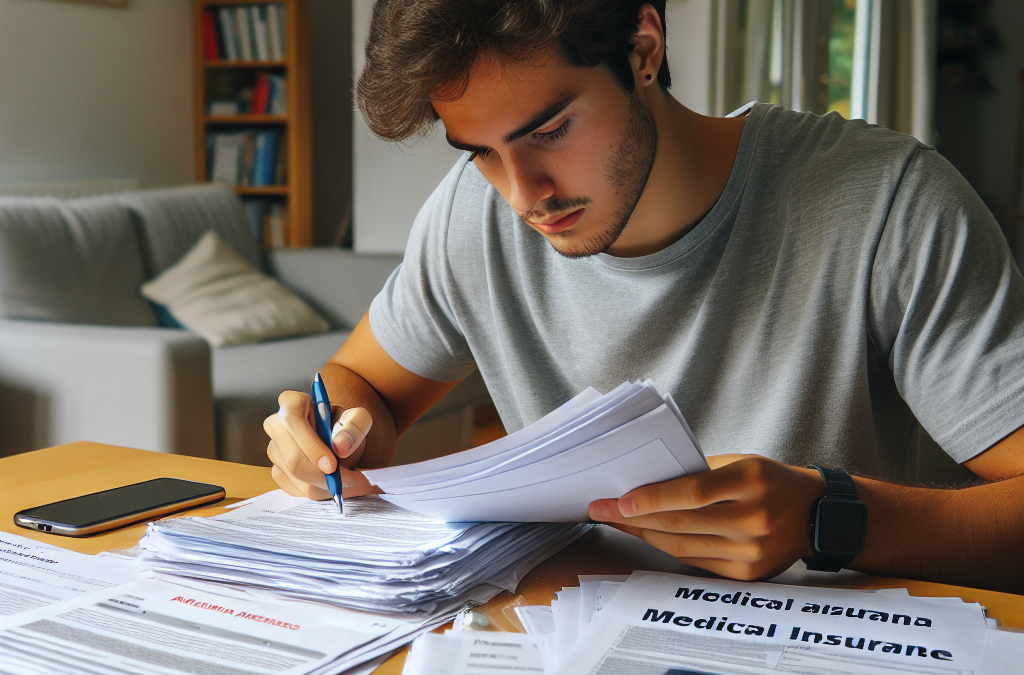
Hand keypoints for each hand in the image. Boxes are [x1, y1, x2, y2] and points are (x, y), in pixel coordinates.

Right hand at [264, 390, 381, 499]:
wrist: (341, 442)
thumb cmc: (345, 426)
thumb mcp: (358, 419)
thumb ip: (354, 427)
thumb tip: (340, 446)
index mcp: (292, 402)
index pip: (293, 421)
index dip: (311, 446)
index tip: (332, 466)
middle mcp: (276, 425)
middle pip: (292, 458)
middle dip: (322, 477)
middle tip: (352, 484)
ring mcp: (274, 450)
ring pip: (295, 477)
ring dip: (325, 487)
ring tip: (350, 484)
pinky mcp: (277, 470)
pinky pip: (295, 488)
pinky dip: (318, 492)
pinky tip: (334, 484)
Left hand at [588, 455, 824, 579]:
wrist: (815, 514)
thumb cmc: (769, 480)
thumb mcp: (740, 462)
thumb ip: (698, 473)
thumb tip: (645, 483)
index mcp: (751, 481)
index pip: (692, 493)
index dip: (651, 498)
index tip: (618, 500)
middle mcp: (754, 519)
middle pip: (681, 523)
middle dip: (633, 518)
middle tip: (601, 510)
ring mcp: (752, 551)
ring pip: (683, 546)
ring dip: (644, 534)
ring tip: (617, 522)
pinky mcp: (748, 574)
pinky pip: (695, 561)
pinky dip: (668, 547)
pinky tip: (648, 535)